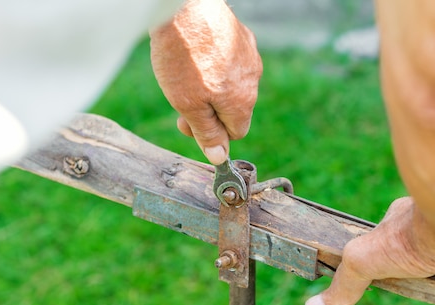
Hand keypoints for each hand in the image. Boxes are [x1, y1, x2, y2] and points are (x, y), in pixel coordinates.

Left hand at [150, 0, 261, 164]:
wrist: (184, 7)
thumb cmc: (183, 58)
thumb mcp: (188, 105)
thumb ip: (206, 133)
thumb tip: (220, 158)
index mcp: (242, 102)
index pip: (236, 133)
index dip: (212, 134)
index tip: (188, 123)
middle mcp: (254, 80)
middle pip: (234, 108)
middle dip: (210, 109)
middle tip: (181, 100)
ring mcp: (250, 56)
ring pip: (233, 84)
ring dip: (212, 86)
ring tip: (187, 71)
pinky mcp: (243, 36)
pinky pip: (232, 61)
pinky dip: (216, 63)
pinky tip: (197, 53)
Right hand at [305, 197, 434, 304]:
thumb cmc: (409, 239)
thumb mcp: (362, 261)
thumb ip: (343, 284)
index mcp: (401, 224)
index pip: (391, 245)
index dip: (388, 262)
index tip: (387, 280)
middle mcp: (429, 230)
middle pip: (419, 255)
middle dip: (417, 272)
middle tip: (414, 288)